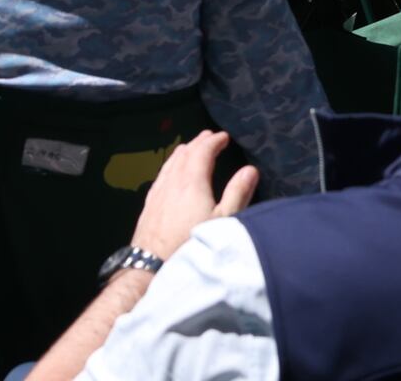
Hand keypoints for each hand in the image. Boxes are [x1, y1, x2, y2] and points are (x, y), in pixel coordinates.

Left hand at [130, 134, 254, 259]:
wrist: (152, 264)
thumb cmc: (192, 243)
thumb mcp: (223, 221)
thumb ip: (237, 193)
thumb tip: (250, 170)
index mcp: (192, 181)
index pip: (202, 152)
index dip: (213, 141)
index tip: (223, 136)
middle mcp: (173, 181)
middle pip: (185, 153)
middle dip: (199, 143)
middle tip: (210, 138)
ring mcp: (158, 191)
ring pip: (171, 162)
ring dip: (184, 152)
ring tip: (192, 148)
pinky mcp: (150, 203)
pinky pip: (162, 173)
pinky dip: (171, 164)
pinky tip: (171, 172)